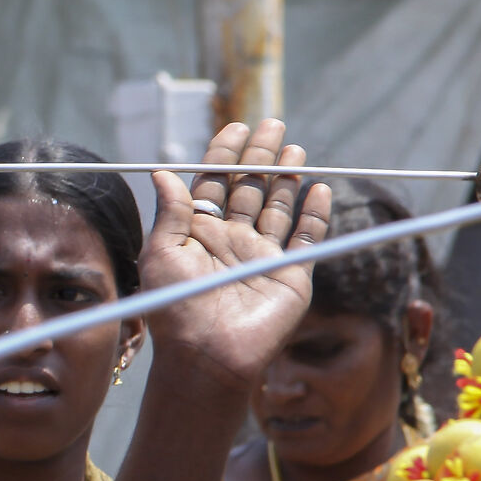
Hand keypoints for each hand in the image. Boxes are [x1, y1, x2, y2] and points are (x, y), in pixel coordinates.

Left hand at [141, 120, 332, 391]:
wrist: (207, 355)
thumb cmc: (175, 308)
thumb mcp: (161, 253)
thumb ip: (170, 211)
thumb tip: (161, 170)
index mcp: (197, 233)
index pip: (213, 184)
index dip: (224, 154)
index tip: (236, 126)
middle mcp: (231, 241)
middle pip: (248, 188)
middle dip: (260, 156)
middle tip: (273, 124)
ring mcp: (262, 256)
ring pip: (278, 206)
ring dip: (286, 177)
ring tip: (294, 148)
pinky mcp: (290, 274)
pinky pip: (306, 237)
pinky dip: (315, 213)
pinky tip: (319, 188)